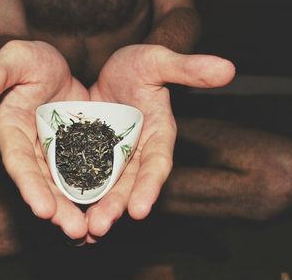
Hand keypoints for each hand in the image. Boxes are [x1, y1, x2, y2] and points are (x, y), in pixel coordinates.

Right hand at [0, 40, 88, 239]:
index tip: (43, 210)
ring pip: (63, 186)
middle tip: (75, 231)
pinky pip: (84, 175)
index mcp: (11, 130)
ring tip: (92, 232)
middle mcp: (31, 149)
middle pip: (42, 183)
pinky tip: (108, 211)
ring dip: (75, 209)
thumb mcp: (17, 58)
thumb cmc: (32, 61)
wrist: (56, 66)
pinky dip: (94, 193)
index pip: (18, 161)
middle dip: (57, 208)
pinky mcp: (76, 153)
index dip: (29, 186)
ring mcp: (54, 154)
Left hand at [87, 44, 234, 240]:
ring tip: (83, 229)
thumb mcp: (158, 61)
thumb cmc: (139, 64)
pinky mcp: (93, 155)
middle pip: (130, 183)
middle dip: (117, 205)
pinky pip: (86, 176)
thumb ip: (187, 69)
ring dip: (97, 207)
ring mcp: (116, 156)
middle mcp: (139, 151)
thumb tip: (228, 69)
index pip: (158, 162)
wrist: (112, 68)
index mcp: (159, 133)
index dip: (150, 185)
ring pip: (108, 186)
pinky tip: (63, 211)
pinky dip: (78, 193)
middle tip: (99, 227)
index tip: (140, 209)